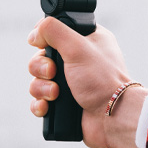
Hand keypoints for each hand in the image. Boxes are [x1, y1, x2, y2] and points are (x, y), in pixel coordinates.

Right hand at [27, 18, 134, 147]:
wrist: (112, 117)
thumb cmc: (102, 80)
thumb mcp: (77, 47)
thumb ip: (54, 31)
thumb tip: (35, 32)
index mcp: (87, 41)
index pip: (56, 32)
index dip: (45, 39)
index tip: (44, 45)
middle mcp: (79, 60)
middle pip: (42, 57)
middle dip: (41, 67)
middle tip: (53, 72)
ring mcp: (71, 82)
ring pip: (38, 80)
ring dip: (41, 87)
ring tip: (55, 93)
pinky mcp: (65, 102)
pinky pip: (40, 100)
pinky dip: (39, 104)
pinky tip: (47, 106)